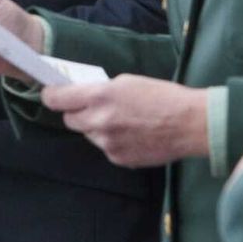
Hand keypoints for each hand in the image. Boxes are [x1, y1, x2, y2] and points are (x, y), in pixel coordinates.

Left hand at [42, 75, 208, 167]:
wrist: (191, 124)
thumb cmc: (163, 97)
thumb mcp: (126, 82)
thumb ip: (99, 91)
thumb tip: (82, 96)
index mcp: (99, 97)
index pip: (56, 100)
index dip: (51, 96)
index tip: (52, 95)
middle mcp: (99, 121)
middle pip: (70, 120)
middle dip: (78, 114)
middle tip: (95, 108)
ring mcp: (108, 143)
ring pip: (89, 135)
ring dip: (97, 129)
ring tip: (123, 122)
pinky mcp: (119, 159)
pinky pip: (106, 148)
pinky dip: (113, 142)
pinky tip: (133, 135)